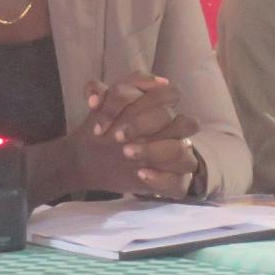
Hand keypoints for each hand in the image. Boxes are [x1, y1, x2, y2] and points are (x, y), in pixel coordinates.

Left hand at [80, 73, 199, 197]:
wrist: (92, 160)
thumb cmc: (106, 129)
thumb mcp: (99, 107)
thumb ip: (96, 92)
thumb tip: (94, 96)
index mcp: (164, 106)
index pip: (171, 93)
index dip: (144, 99)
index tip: (118, 113)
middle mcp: (175, 129)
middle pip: (180, 121)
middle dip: (145, 125)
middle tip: (116, 136)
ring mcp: (177, 156)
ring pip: (181, 150)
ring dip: (153, 150)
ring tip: (126, 153)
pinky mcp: (174, 180)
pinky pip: (179, 182)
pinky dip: (161, 178)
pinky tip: (140, 173)